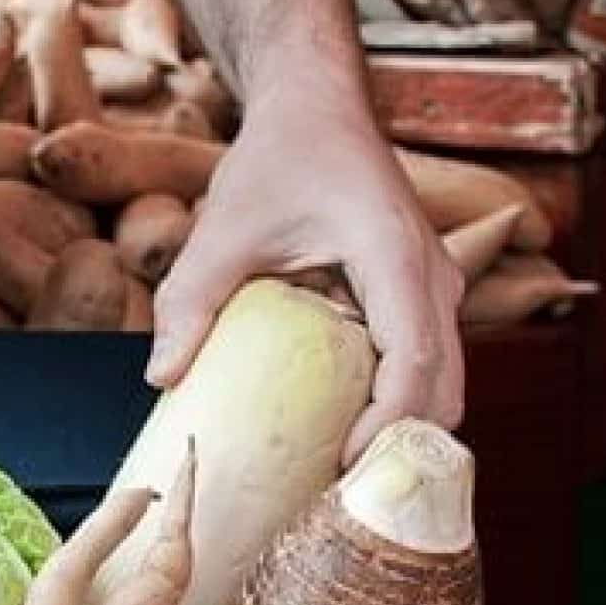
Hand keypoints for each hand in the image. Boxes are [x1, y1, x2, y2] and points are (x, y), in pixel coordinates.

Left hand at [147, 88, 465, 460]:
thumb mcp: (224, 226)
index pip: (416, 362)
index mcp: (394, 257)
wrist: (317, 106)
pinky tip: (343, 431)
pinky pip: (426, 364)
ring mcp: (436, 288)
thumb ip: (192, 298)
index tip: (341, 470)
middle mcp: (432, 277)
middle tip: (335, 498)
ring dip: (399, 431)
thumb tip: (161, 378)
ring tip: (336, 476)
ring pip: (444, 383)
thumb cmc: (278, 156)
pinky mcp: (422, 296)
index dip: (386, 426)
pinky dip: (397, 405)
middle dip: (398, 449)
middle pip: (444, 389)